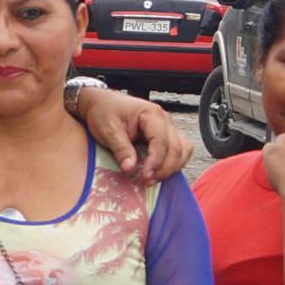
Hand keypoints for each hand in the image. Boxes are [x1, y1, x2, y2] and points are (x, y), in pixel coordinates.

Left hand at [71, 82, 192, 182]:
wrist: (101, 103)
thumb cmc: (105, 112)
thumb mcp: (108, 130)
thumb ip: (121, 149)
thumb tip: (130, 168)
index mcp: (151, 114)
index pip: (161, 141)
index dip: (155, 161)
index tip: (145, 176)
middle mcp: (164, 119)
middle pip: (176, 148)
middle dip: (164, 168)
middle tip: (147, 181)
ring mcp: (167, 127)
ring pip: (183, 150)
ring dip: (171, 168)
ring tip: (153, 179)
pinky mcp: (165, 135)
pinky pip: (179, 151)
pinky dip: (173, 163)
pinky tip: (158, 172)